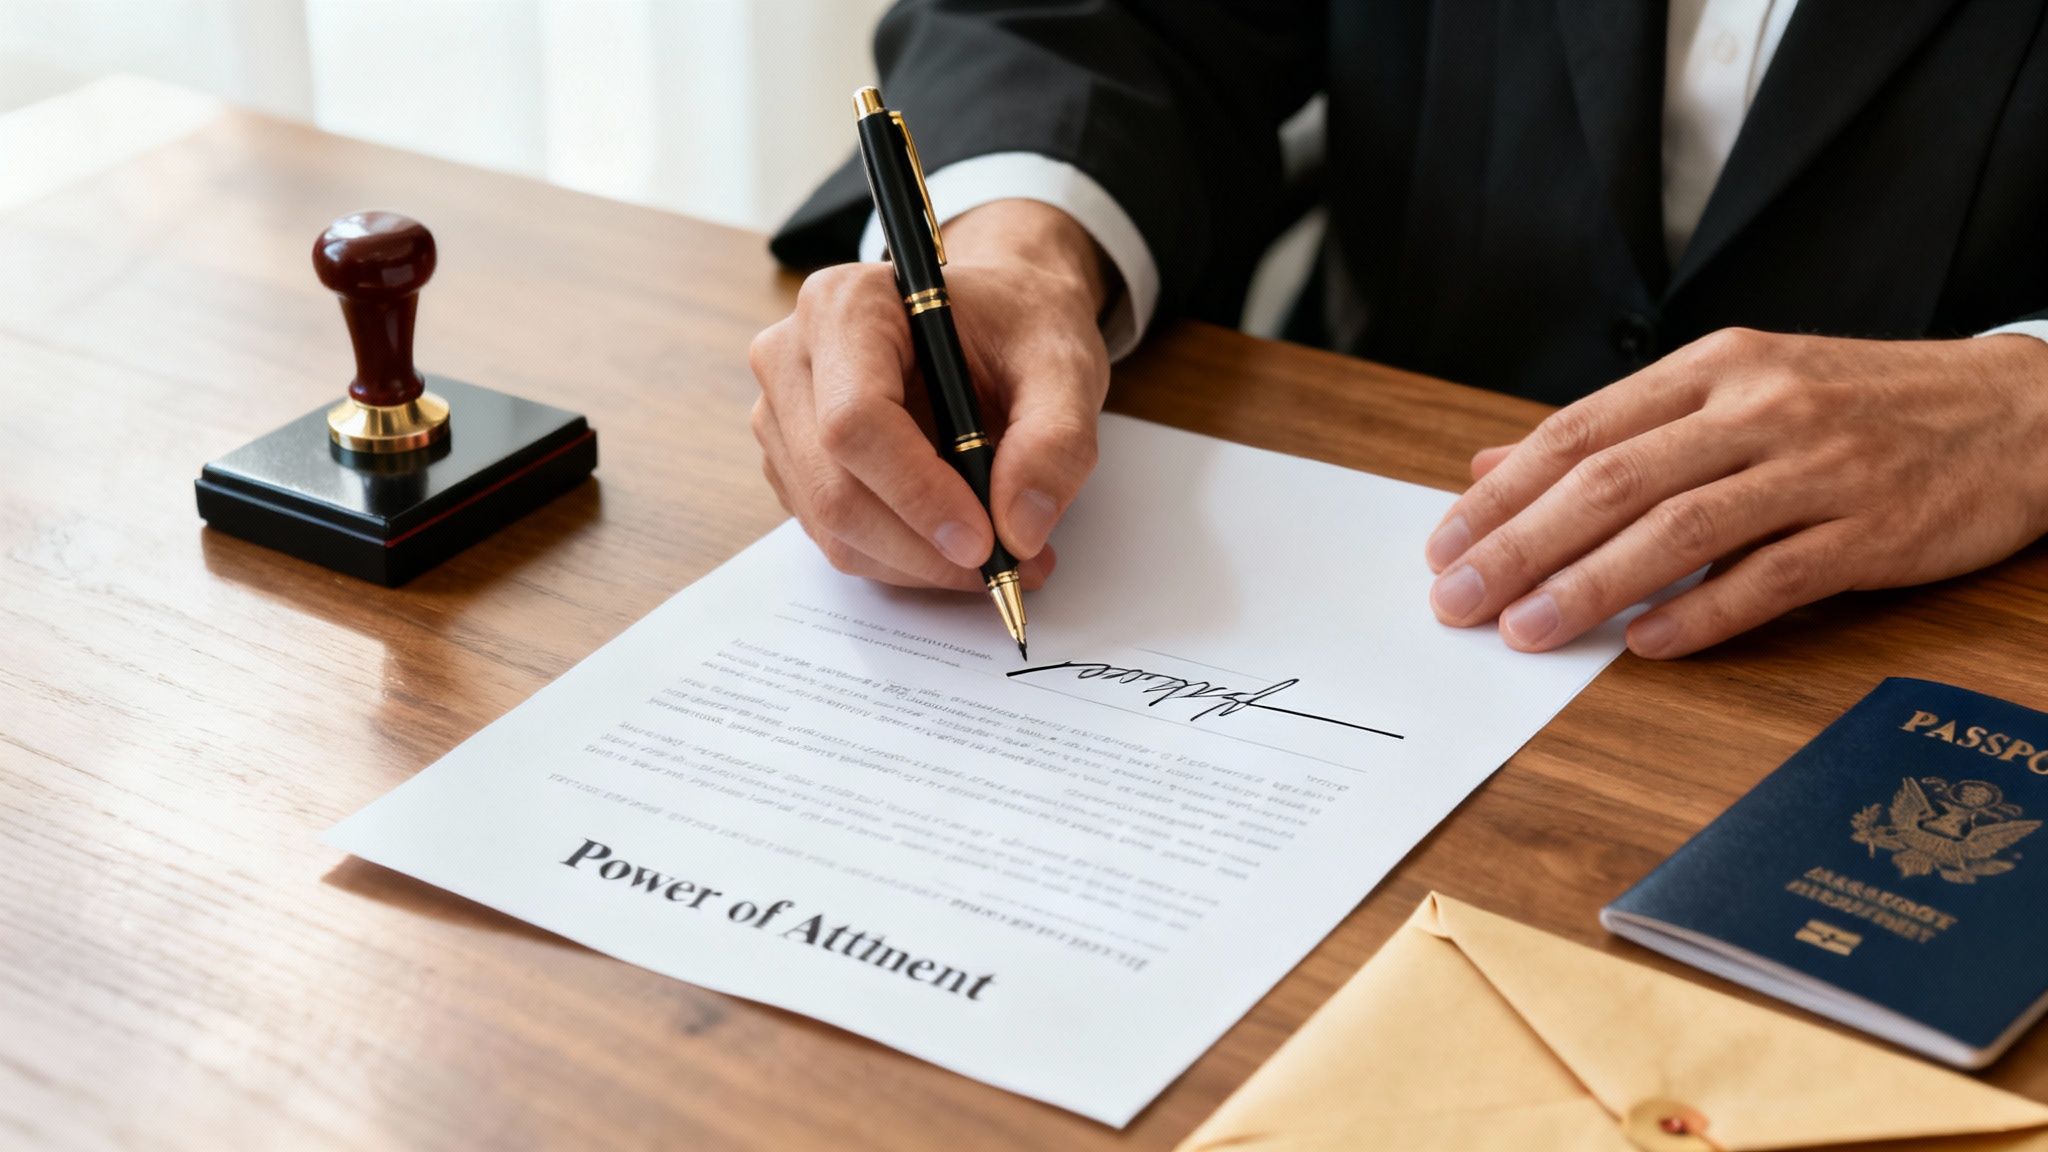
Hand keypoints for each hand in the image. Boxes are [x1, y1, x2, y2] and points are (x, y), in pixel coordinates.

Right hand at [750, 200, 1113, 590]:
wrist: (996, 317)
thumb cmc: (1018, 324)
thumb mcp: (1065, 364)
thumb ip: (1055, 440)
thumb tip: (1019, 531)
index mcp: (847, 307)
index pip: (855, 420)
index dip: (917, 493)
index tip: (984, 540)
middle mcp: (794, 357)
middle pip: (836, 487)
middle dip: (924, 547)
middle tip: (1009, 566)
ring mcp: (783, 415)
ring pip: (833, 527)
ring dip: (918, 563)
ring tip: (999, 555)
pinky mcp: (794, 463)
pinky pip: (836, 538)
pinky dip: (902, 560)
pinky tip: (956, 541)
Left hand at [1423, 328, 2047, 656]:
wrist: (2020, 413)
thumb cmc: (1858, 405)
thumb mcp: (1734, 388)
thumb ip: (1614, 431)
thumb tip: (1489, 466)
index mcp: (1715, 368)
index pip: (1580, 433)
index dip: (1503, 496)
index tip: (1443, 547)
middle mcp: (1759, 408)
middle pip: (1614, 482)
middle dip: (1521, 548)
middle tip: (1457, 601)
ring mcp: (1819, 468)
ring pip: (1681, 530)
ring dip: (1591, 587)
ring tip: (1526, 631)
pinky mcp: (1874, 530)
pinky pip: (1772, 579)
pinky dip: (1702, 615)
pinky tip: (1644, 646)